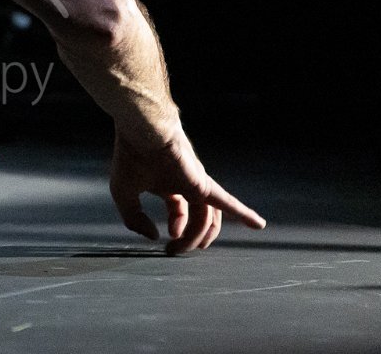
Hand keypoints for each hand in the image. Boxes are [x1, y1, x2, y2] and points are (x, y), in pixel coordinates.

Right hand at [109, 127, 265, 253]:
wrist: (141, 130)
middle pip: (200, 217)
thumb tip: (153, 237)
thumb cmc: (131, 156)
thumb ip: (133, 219)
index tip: (165, 239)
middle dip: (193, 237)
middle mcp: (187, 184)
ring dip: (205, 235)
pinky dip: (241, 213)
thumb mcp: (124, 194)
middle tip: (179, 250)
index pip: (180, 212)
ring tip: (199, 248)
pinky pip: (226, 201)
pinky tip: (257, 224)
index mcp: (169, 184)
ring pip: (210, 216)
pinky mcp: (202, 182)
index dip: (177, 228)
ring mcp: (197, 182)